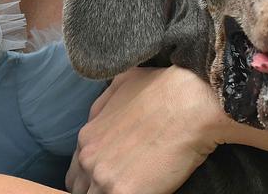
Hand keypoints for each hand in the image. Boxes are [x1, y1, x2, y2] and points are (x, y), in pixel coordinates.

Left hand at [65, 65, 223, 193]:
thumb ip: (103, 106)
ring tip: (131, 188)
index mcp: (87, 138)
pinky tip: (142, 192)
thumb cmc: (163, 90)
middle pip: (81, 190)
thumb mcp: (122, 84)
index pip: (76, 173)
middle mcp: (89, 160)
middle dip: (97, 190)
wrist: (190, 104)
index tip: (110, 179)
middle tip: (120, 185)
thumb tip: (100, 117)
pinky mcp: (123, 193)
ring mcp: (104, 178)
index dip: (92, 178)